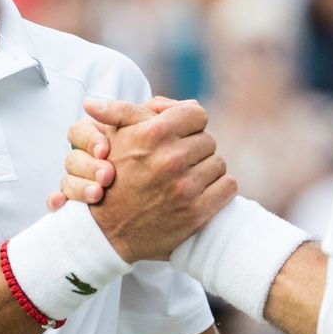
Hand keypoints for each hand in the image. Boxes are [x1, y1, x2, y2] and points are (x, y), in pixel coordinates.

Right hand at [65, 98, 233, 261]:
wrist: (104, 232)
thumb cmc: (112, 177)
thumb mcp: (114, 136)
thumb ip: (135, 110)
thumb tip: (163, 101)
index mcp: (154, 133)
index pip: (197, 114)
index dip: (188, 124)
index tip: (180, 136)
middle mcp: (172, 158)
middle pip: (208, 140)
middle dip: (194, 149)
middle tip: (177, 162)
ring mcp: (185, 187)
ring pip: (218, 163)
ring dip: (205, 170)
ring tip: (184, 178)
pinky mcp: (197, 213)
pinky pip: (228, 186)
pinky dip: (218, 189)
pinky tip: (200, 192)